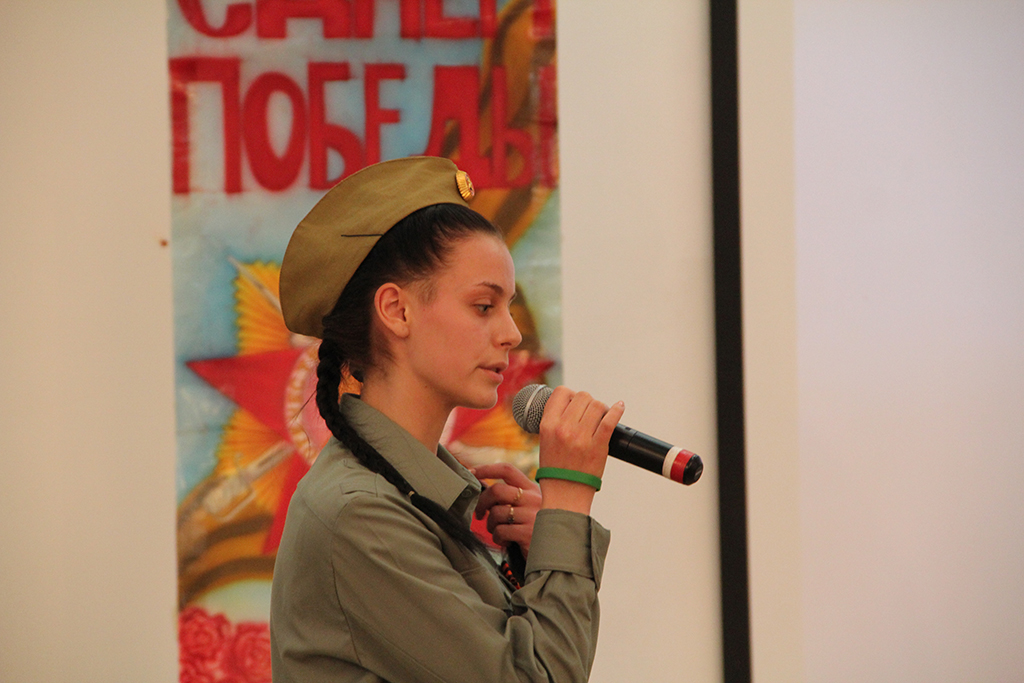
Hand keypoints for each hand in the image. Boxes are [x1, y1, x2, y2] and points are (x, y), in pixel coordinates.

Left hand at [472, 463, 541, 555]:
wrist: (557, 552)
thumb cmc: (536, 529)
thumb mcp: (529, 508)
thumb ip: (510, 498)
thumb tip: (481, 489)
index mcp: (532, 489)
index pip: (507, 470)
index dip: (486, 469)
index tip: (471, 473)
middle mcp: (533, 498)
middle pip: (497, 490)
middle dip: (482, 502)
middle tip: (479, 514)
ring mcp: (532, 515)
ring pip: (496, 512)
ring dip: (490, 525)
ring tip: (498, 531)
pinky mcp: (528, 532)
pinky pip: (501, 531)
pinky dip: (498, 538)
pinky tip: (506, 541)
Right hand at [537, 386, 624, 514]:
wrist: (566, 494)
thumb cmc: (556, 468)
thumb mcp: (545, 441)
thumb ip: (556, 421)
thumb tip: (571, 404)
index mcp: (548, 425)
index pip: (561, 392)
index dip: (570, 394)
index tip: (574, 403)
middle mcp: (564, 428)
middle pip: (582, 396)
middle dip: (588, 402)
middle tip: (589, 413)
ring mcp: (582, 437)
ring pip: (597, 405)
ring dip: (601, 408)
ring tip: (601, 417)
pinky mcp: (598, 446)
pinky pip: (610, 420)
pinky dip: (617, 410)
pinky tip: (619, 407)